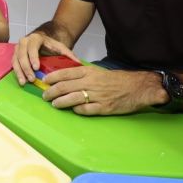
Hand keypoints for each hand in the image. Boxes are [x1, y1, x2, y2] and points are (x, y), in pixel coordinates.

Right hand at [12, 32, 79, 84]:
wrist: (44, 41)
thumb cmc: (51, 45)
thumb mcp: (60, 47)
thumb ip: (68, 54)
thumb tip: (78, 63)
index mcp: (35, 38)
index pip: (32, 46)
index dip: (33, 57)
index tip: (37, 68)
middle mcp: (24, 41)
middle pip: (22, 54)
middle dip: (26, 67)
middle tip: (32, 79)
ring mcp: (18, 48)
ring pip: (16, 60)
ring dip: (20, 72)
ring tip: (24, 82)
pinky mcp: (15, 55)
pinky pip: (14, 64)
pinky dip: (17, 73)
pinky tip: (22, 81)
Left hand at [42, 66, 163, 115]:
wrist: (137, 87)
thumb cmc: (116, 79)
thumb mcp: (98, 72)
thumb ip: (83, 74)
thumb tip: (65, 78)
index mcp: (89, 72)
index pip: (65, 73)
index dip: (52, 78)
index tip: (45, 81)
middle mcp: (91, 82)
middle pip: (64, 87)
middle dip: (51, 92)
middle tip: (45, 96)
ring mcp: (97, 96)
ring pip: (72, 99)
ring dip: (60, 102)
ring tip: (54, 104)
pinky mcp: (104, 108)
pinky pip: (86, 110)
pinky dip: (77, 110)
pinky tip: (73, 110)